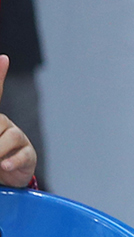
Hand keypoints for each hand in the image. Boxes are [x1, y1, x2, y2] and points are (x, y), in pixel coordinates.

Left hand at [0, 55, 35, 187]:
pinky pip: (22, 154)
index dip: (0, 75)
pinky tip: (4, 165)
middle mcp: (5, 124)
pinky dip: (11, 161)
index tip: (3, 59)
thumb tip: (1, 132)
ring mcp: (18, 138)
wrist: (4, 178)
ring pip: (10, 136)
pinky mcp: (29, 154)